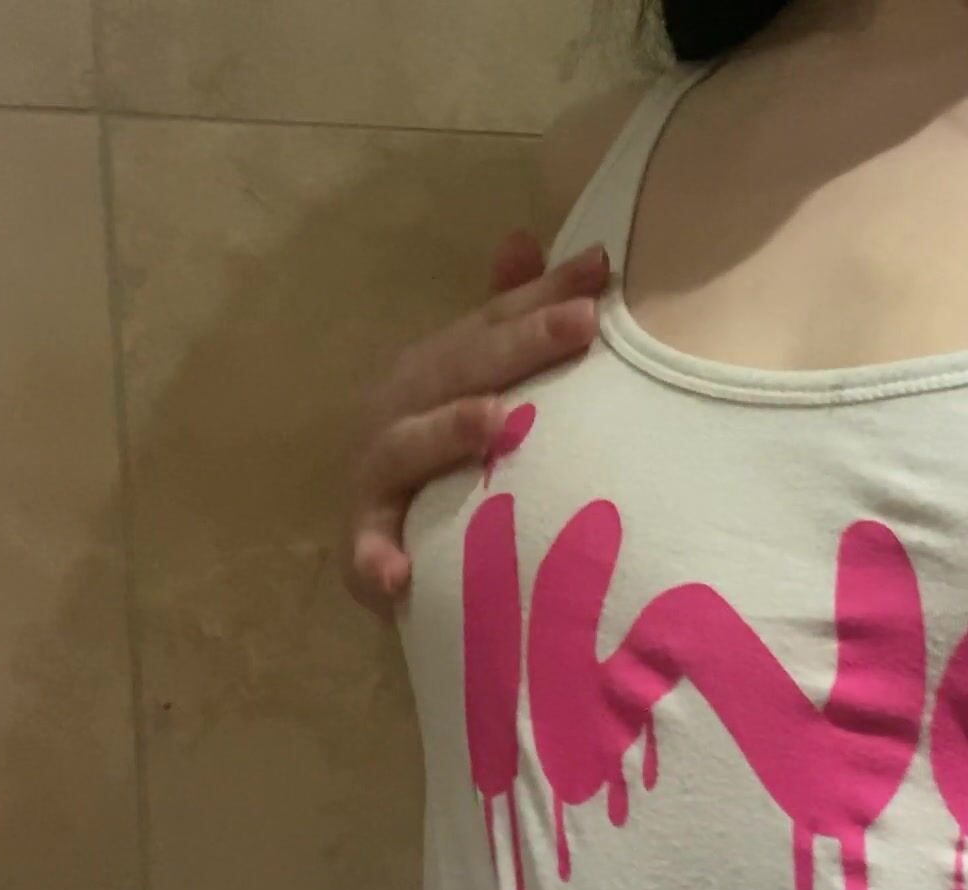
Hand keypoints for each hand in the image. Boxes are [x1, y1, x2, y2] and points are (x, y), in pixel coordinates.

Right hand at [346, 228, 608, 618]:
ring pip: (407, 447)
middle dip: (522, 344)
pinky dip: (377, 559)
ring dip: (446, 432)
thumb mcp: (480, 380)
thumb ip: (504, 314)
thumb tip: (524, 237)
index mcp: (436, 366)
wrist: (385, 542)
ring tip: (494, 420)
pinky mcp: (363, 544)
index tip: (604, 269)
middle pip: (461, 368)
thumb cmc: (448, 452)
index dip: (546, 292)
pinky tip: (399, 573)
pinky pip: (366, 551)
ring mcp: (377, 475)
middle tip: (582, 320)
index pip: (496, 321)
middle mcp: (401, 408)